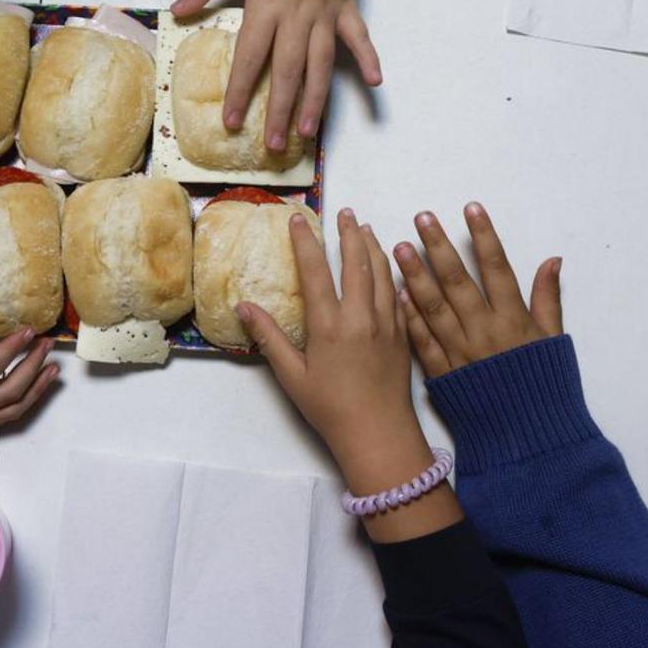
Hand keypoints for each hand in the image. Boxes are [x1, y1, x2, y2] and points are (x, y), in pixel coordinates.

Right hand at [0, 286, 60, 443]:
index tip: (27, 331)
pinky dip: (25, 403)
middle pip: (9, 391)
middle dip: (33, 366)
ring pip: (12, 409)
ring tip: (54, 368)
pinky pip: (5, 419)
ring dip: (36, 388)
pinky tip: (35, 390)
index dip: (10, 350)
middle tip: (47, 343)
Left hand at [172, 0, 380, 143]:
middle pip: (287, 72)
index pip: (250, 58)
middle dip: (279, 111)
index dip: (241, 92)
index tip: (233, 122)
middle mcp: (297, 14)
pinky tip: (376, 83)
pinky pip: (358, 36)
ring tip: (308, 133)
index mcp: (266, 4)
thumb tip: (177, 11)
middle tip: (273, 145)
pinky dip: (368, 58)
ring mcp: (326, 11)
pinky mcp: (347, 3)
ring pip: (321, 65)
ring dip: (315, 101)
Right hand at [237, 208, 460, 541]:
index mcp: (330, 325)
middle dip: (349, 233)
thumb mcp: (292, 376)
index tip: (299, 218)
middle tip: (345, 212)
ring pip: (383, 274)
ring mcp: (387, 324)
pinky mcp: (404, 336)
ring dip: (374, 247)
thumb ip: (269, 338)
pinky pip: (400, 295)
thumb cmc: (330, 409)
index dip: (306, 242)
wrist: (380, 436)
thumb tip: (243, 306)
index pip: (316, 271)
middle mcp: (361, 317)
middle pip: (357, 263)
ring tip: (366, 229)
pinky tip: (392, 267)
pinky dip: (394, 274)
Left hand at [394, 203, 563, 377]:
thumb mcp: (553, 340)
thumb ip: (548, 299)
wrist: (528, 436)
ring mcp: (459, 351)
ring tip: (397, 246)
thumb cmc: (542, 384)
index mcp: (513, 320)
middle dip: (439, 247)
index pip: (497, 269)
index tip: (469, 208)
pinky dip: (409, 317)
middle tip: (421, 218)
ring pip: (433, 307)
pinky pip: (422, 340)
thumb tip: (551, 260)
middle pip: (458, 282)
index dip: (484, 237)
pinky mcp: (442, 372)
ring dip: (414, 275)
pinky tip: (395, 292)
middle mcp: (483, 331)